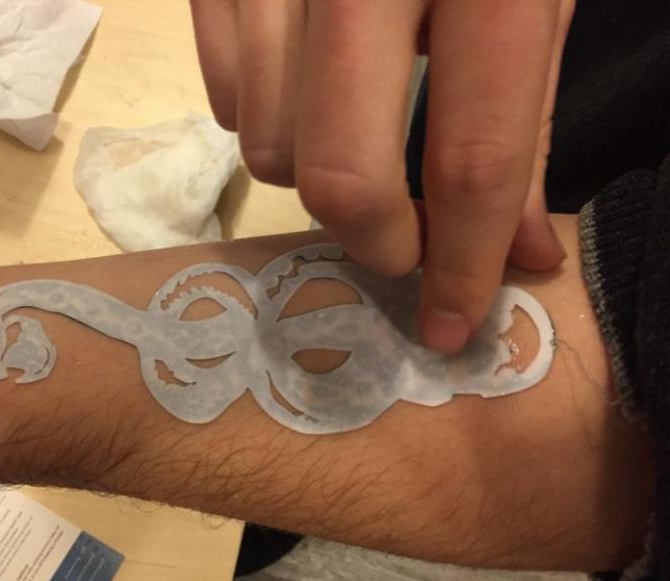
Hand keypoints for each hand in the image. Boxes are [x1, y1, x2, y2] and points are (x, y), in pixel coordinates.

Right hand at [190, 0, 573, 353]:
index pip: (471, 157)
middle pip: (340, 174)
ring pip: (265, 150)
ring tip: (349, 134)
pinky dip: (261, 121)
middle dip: (374, 239)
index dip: (461, 261)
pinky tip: (298, 88)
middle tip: (400, 242)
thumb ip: (526, 127)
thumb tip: (525, 255)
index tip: (448, 326)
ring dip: (314, 175)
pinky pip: (221, 100)